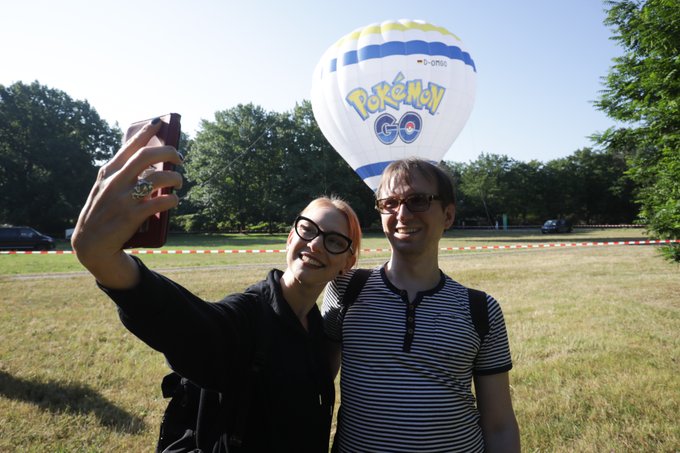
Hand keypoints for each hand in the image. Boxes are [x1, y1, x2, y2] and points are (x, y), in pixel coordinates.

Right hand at [71, 118, 182, 287]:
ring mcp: (123, 199)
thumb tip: (150, 161)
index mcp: (108, 173)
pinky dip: (172, 200)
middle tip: (180, 158)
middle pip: (147, 157)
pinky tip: (174, 200)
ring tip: (179, 182)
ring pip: (157, 178)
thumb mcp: (104, 189)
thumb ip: (121, 174)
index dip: (145, 133)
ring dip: (175, 178)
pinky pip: (160, 202)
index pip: (129, 147)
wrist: (92, 244)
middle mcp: (114, 182)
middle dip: (168, 152)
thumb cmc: (103, 213)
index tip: (159, 122)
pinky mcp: (132, 216)